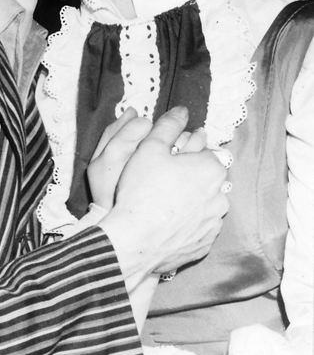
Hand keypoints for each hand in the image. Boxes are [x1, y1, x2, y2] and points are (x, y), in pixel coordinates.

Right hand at [99, 106, 228, 280]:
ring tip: (161, 203)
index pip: (201, 152)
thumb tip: (181, 110)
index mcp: (211, 168)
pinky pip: (197, 228)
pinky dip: (186, 224)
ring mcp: (214, 223)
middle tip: (159, 181)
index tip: (163, 159)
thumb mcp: (150, 148)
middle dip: (186, 176)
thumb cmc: (141, 190)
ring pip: (202, 203)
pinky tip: (166, 222)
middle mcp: (220, 195)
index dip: (180, 153)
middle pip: (203, 178)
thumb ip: (168, 126)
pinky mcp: (205, 244)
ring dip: (188, 200)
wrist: (135, 240)